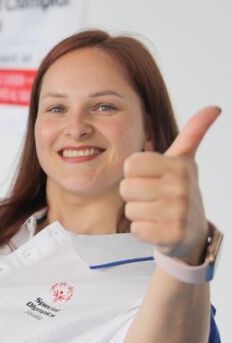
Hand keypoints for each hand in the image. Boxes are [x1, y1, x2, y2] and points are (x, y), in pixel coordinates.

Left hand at [120, 106, 220, 261]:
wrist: (191, 232)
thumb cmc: (179, 190)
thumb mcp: (185, 161)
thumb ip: (193, 133)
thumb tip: (214, 107)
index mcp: (179, 166)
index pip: (130, 165)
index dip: (135, 174)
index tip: (152, 178)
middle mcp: (181, 188)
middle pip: (127, 187)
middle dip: (135, 195)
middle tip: (154, 198)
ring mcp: (178, 213)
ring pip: (130, 209)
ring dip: (139, 213)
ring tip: (157, 212)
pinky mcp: (172, 235)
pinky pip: (136, 230)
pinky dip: (143, 231)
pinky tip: (158, 228)